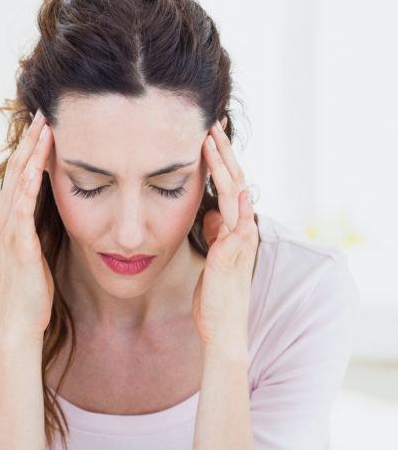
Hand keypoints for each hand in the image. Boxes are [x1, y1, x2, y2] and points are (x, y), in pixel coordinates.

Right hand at [0, 109, 54, 336]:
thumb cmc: (33, 286)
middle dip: (31, 140)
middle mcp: (5, 219)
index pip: (21, 173)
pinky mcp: (19, 246)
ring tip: (43, 129)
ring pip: (19, 184)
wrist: (22, 321)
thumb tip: (57, 202)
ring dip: (31, 155)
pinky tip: (37, 169)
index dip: (32, 146)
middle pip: (17, 170)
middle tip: (44, 111)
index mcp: (11, 217)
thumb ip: (41, 222)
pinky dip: (29, 187)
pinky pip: (23, 210)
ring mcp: (10, 231)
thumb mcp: (38, 246)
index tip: (46, 121)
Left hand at [192, 118, 259, 354]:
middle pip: (235, 180)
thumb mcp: (210, 256)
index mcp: (233, 228)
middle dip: (223, 151)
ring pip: (236, 193)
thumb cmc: (214, 294)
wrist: (221, 327)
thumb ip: (213, 233)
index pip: (228, 185)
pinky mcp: (230, 254)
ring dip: (224, 165)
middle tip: (213, 122)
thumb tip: (211, 213)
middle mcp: (240, 230)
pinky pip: (235, 223)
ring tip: (213, 139)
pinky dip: (232, 203)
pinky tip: (227, 184)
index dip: (219, 159)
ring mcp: (238, 241)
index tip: (209, 133)